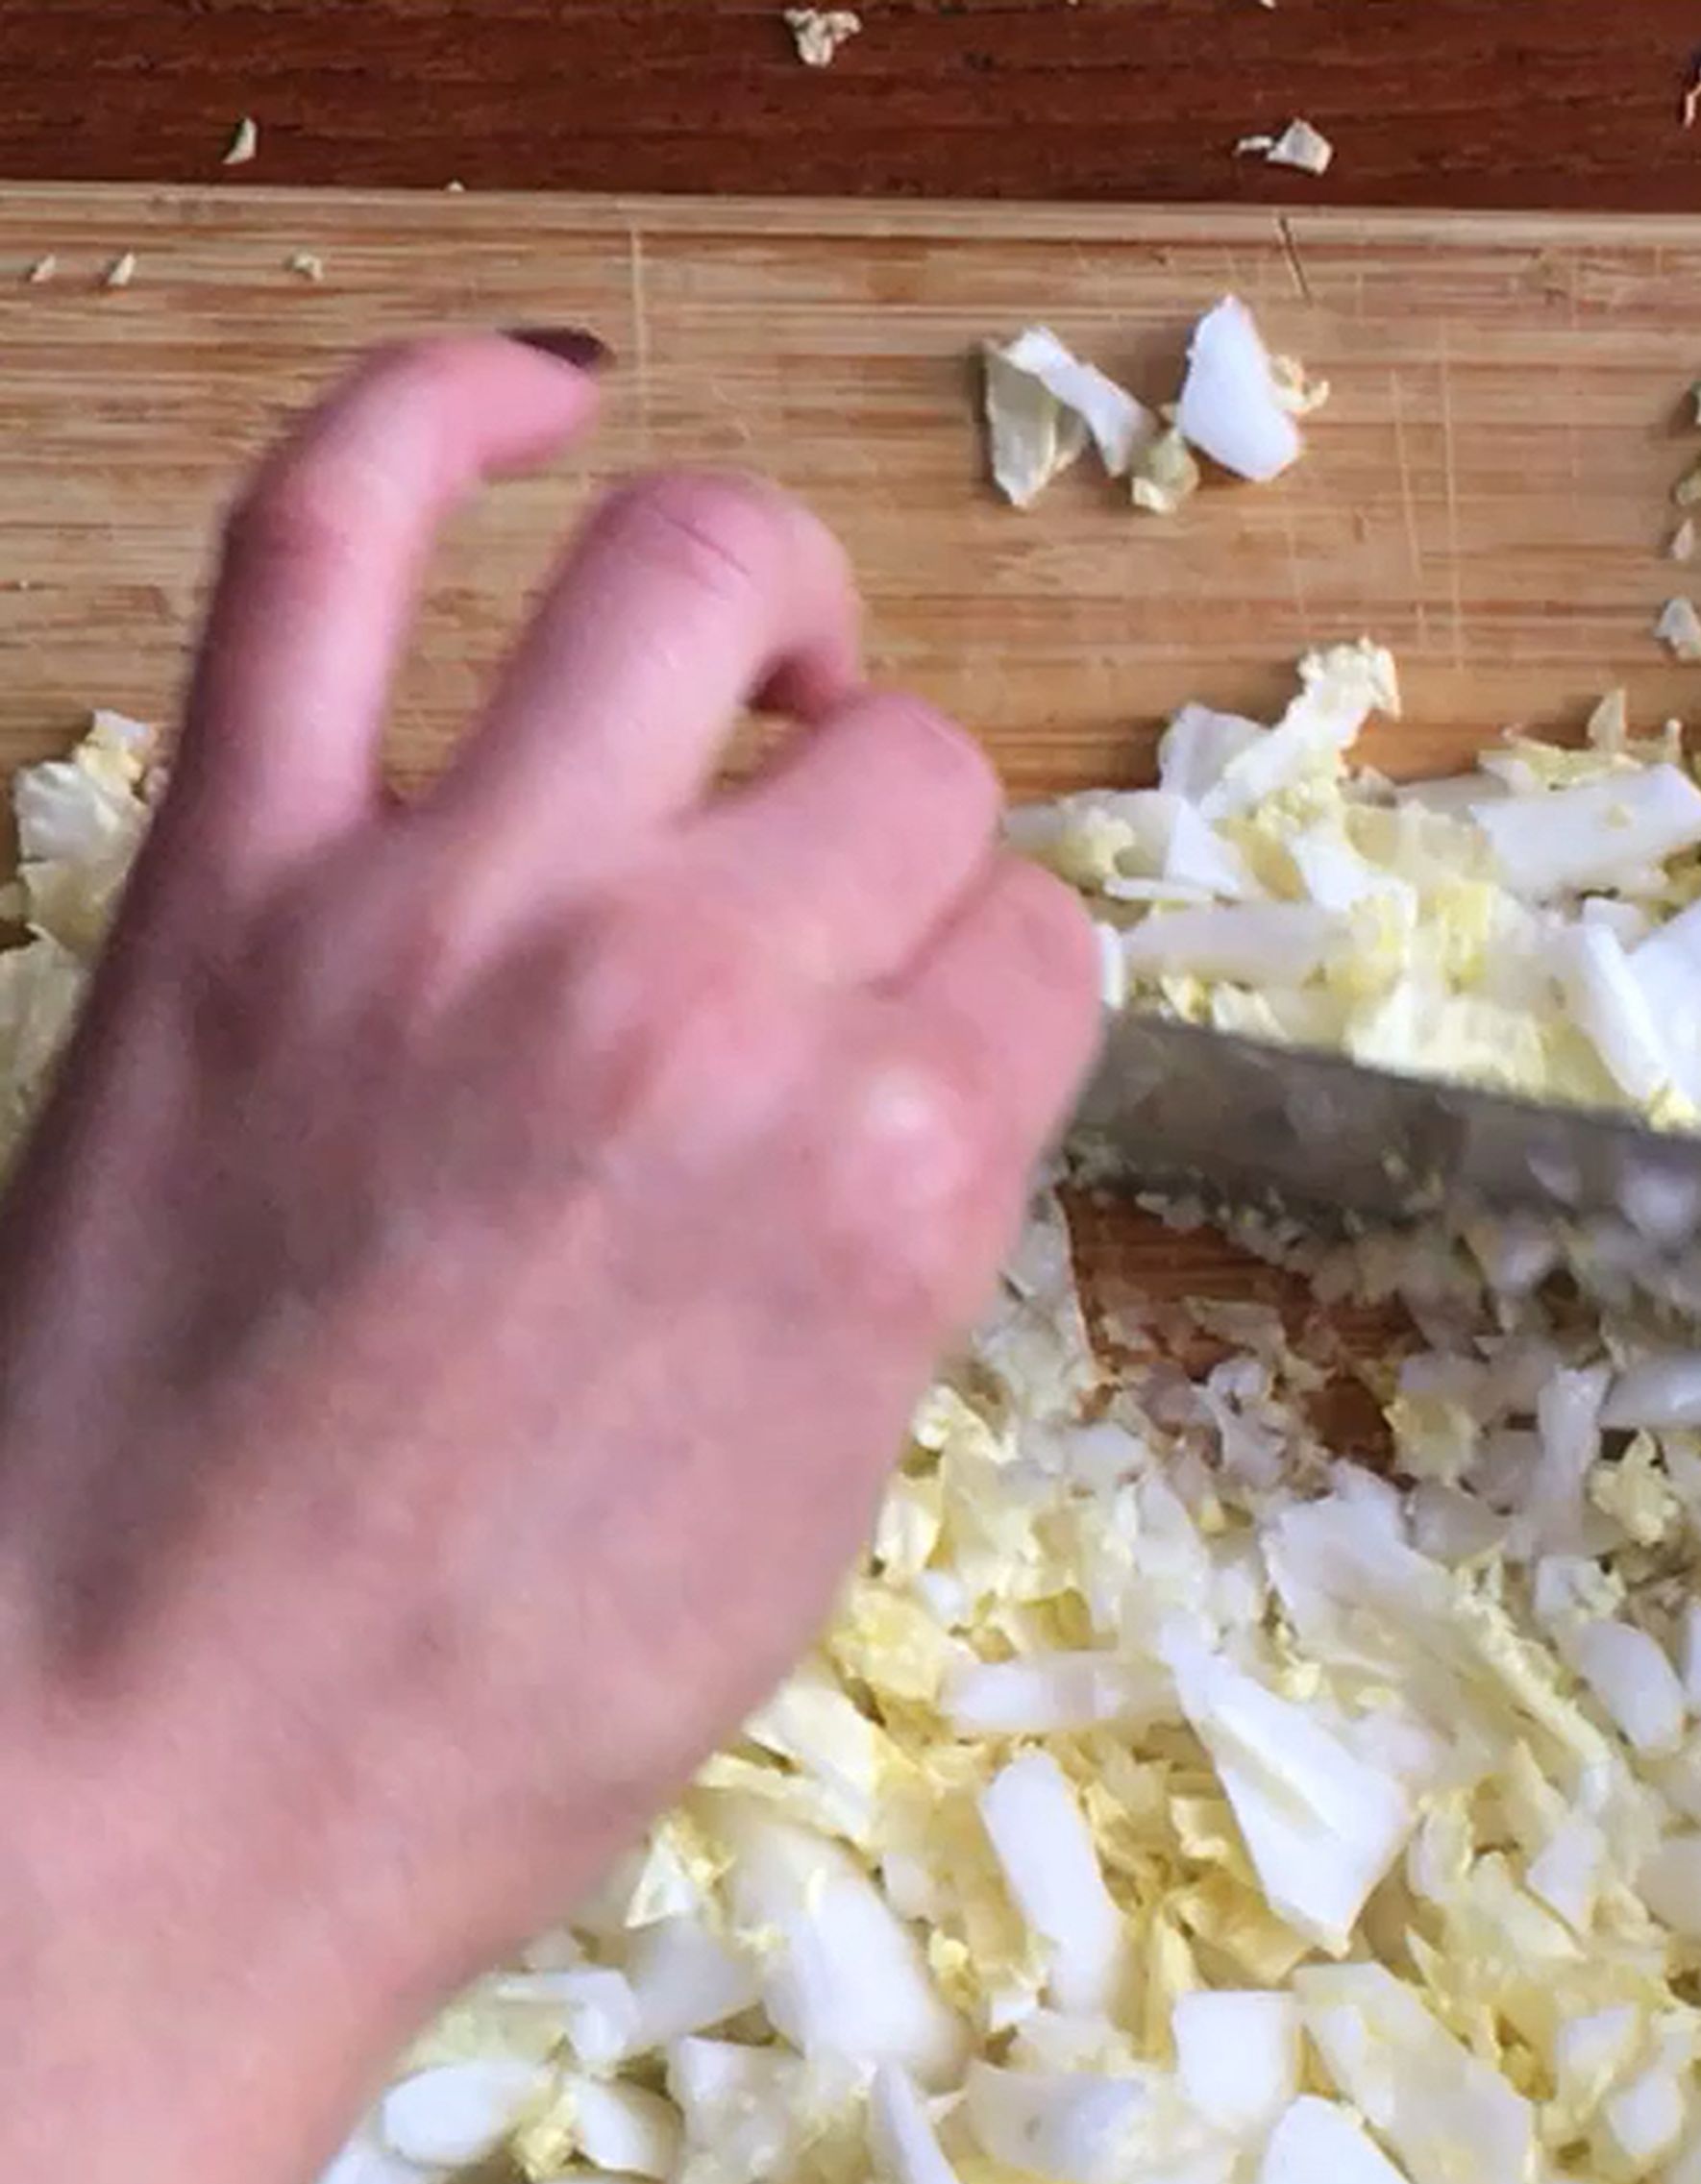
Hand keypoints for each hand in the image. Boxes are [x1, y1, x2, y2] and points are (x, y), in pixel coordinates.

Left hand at [0, 333, 1100, 2183]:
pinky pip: (331, 535)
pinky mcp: (234, 876)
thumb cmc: (506, 1706)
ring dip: (768, 601)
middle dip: (905, 842)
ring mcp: (458, 909)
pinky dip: (439, 412)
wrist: (169, 1773)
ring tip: (753, 660)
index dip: (998, 995)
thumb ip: (884, 1246)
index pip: (1039, 950)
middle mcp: (707, 1002)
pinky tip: (531, 400)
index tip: (935, 1042)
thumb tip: (895, 1088)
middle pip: (914, 777)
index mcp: (891, 1183)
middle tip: (831, 916)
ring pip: (690, 582)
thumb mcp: (813, 1499)